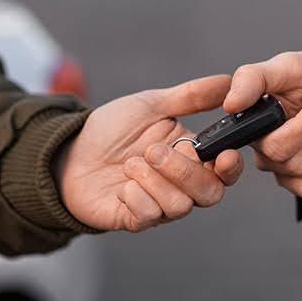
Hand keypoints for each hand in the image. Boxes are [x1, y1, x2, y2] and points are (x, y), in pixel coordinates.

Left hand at [54, 75, 242, 231]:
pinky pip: (149, 216)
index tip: (224, 155)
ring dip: (154, 181)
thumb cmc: (113, 129)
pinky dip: (136, 197)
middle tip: (153, 151)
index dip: (231, 167)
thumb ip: (191, 96)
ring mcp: (159, 205)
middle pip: (210, 193)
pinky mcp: (135, 219)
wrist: (70, 151)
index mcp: (192, 158)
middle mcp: (181, 186)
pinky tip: (122, 184)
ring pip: (180, 206)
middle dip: (185, 172)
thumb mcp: (152, 105)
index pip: (226, 171)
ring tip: (131, 163)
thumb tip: (228, 81)